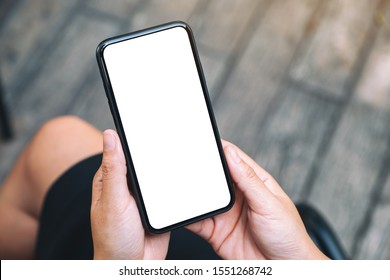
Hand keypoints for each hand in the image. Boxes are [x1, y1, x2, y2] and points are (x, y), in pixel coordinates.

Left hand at [91, 130, 169, 258]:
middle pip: (143, 161)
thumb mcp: (112, 200)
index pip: (122, 150)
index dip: (133, 137)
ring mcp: (144, 196)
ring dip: (166, 168)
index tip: (146, 121)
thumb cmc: (113, 238)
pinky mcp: (159, 206)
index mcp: (111, 179)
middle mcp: (127, 185)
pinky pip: (168, 190)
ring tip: (181, 151)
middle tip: (171, 134)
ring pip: (157, 174)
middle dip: (155, 151)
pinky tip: (184, 176)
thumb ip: (113, 168)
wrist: (132, 265)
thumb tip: (110, 136)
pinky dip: (175, 184)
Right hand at [187, 140, 327, 259]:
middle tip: (186, 162)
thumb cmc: (288, 236)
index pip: (234, 159)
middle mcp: (238, 196)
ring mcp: (226, 214)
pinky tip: (182, 211)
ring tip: (181, 186)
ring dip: (192, 193)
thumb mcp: (270, 203)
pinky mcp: (216, 231)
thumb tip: (232, 155)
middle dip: (200, 170)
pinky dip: (188, 216)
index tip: (203, 140)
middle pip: (215, 178)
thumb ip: (249, 179)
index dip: (219, 149)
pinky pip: (197, 221)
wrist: (285, 270)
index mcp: (255, 183)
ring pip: (203, 198)